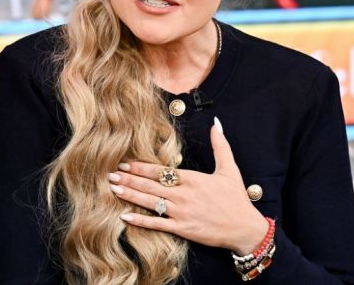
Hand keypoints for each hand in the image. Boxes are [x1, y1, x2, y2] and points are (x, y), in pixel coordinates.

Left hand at [108, 117, 267, 253]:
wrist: (244, 228)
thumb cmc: (236, 198)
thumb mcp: (229, 168)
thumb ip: (220, 145)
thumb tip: (216, 123)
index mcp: (192, 178)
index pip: (160, 171)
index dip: (140, 167)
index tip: (124, 163)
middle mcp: (183, 194)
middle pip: (150, 185)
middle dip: (128, 179)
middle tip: (109, 175)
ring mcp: (181, 212)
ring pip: (149, 202)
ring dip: (129, 195)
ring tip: (112, 189)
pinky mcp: (182, 229)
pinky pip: (156, 224)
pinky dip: (139, 221)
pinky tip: (124, 217)